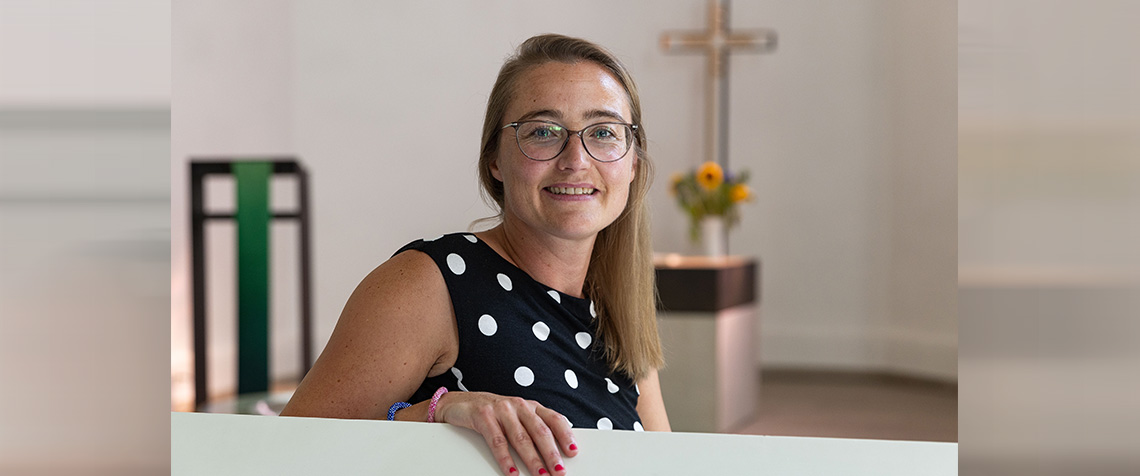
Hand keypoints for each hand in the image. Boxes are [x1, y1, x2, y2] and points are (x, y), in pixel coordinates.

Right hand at [435, 391, 577, 475]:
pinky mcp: (483, 416)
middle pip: (540, 431)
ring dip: (532, 459)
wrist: (458, 403)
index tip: (573, 452)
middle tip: (559, 471)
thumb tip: (554, 453)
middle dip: (551, 453)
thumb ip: (533, 430)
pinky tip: (512, 471)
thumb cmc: (493, 414)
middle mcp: (518, 405)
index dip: (565, 435)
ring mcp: (501, 409)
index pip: (554, 419)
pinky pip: (497, 441)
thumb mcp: (516, 418)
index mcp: (530, 406)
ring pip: (520, 438)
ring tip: (541, 475)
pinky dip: (506, 459)